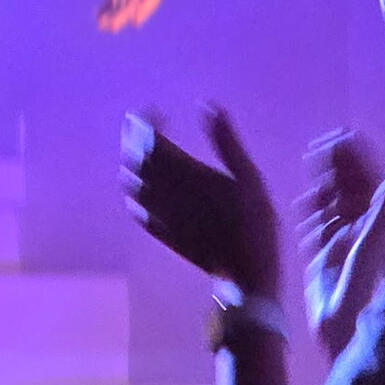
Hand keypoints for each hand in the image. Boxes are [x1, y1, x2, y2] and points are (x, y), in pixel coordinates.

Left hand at [122, 108, 282, 298]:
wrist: (246, 279)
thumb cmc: (254, 227)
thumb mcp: (250, 179)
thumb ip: (227, 143)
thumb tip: (210, 106)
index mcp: (186, 174)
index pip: (151, 139)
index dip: (145, 121)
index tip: (154, 111)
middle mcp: (166, 192)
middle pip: (134, 157)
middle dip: (134, 136)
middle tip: (142, 125)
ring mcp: (160, 215)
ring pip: (130, 182)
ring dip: (132, 162)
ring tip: (143, 152)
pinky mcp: (162, 234)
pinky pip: (136, 209)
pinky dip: (135, 192)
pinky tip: (144, 188)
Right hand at [299, 132, 384, 361]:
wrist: (345, 330)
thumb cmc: (364, 284)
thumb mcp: (376, 240)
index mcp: (377, 223)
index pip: (368, 180)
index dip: (356, 157)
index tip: (339, 136)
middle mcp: (361, 229)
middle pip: (349, 188)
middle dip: (336, 165)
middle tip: (320, 146)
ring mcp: (341, 242)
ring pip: (332, 203)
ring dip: (322, 182)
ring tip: (312, 164)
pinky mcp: (322, 256)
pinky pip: (316, 225)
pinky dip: (311, 209)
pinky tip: (305, 199)